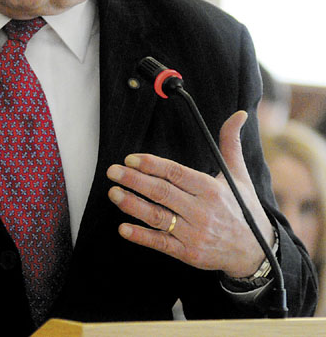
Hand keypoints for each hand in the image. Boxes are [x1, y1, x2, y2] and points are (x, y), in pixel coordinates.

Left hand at [106, 111, 274, 277]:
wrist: (255, 252)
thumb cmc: (243, 209)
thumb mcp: (239, 176)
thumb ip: (230, 143)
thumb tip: (238, 115)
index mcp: (211, 189)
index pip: (175, 173)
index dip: (151, 165)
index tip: (130, 159)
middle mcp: (202, 210)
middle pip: (162, 193)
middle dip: (134, 180)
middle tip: (113, 171)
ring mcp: (194, 233)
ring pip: (157, 217)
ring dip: (132, 205)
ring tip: (113, 193)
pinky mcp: (188, 253)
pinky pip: (160, 243)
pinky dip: (141, 236)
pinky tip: (123, 228)